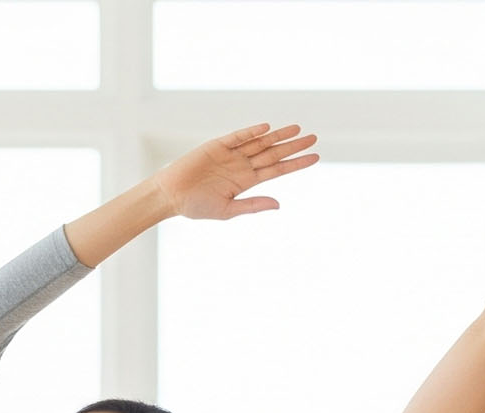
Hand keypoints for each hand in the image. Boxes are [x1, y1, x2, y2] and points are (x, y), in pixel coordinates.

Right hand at [152, 123, 319, 221]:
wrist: (170, 196)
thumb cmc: (195, 206)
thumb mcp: (226, 210)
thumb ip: (252, 206)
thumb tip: (278, 204)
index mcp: (246, 181)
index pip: (277, 170)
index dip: (296, 163)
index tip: (315, 157)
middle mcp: (241, 165)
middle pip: (273, 153)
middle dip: (293, 146)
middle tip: (314, 138)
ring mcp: (230, 154)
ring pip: (259, 142)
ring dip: (278, 136)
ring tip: (298, 129)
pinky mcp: (216, 145)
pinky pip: (237, 137)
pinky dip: (250, 132)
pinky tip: (266, 129)